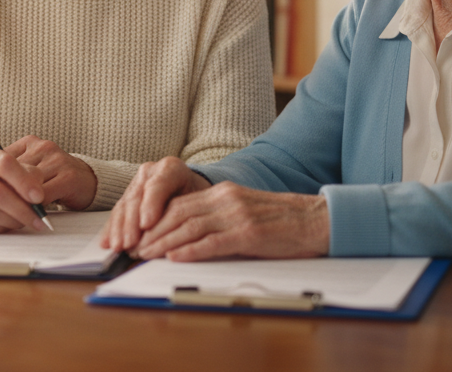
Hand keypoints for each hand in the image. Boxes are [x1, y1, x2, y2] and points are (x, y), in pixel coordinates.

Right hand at [0, 144, 48, 232]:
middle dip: (22, 209)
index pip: (4, 164)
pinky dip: (0, 228)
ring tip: (25, 222)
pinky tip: (9, 226)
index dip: (24, 181)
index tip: (39, 197)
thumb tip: (39, 190)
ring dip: (13, 221)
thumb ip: (22, 172)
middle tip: (39, 218)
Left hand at [5, 135, 96, 209]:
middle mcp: (43, 147)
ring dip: (19, 202)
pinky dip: (34, 208)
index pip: (2, 161)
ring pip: (27, 185)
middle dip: (4, 193)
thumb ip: (12, 173)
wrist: (89, 181)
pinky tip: (30, 216)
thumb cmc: (54, 178)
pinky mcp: (68, 177)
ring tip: (12, 215)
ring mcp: (57, 160)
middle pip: (13, 172)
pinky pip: (43, 195)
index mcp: (29, 143)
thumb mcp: (31, 169)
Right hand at [101, 157, 210, 253]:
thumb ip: (186, 214)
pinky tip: (107, 243)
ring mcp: (136, 182)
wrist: (192, 190)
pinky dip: (112, 229)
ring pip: (124, 206)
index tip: (146, 225)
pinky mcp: (127, 195)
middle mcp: (150, 171)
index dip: (150, 205)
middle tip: (129, 243)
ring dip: (118, 229)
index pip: (158, 186)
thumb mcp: (199, 203)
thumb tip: (171, 238)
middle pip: (137, 197)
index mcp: (171, 168)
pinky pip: (117, 212)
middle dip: (131, 223)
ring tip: (117, 247)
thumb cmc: (198, 199)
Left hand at [134, 182, 329, 261]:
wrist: (318, 220)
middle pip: (178, 213)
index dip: (154, 219)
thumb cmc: (282, 222)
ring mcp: (238, 216)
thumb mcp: (244, 213)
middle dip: (152, 231)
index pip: (179, 204)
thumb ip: (218, 220)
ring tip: (145, 254)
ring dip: (164, 242)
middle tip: (134, 247)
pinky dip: (190, 250)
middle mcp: (226, 200)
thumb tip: (187, 238)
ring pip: (190, 227)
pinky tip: (174, 258)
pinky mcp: (250, 234)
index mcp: (223, 193)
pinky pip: (213, 242)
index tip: (138, 234)